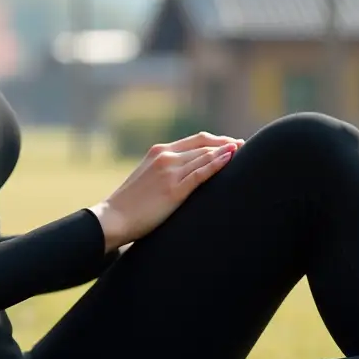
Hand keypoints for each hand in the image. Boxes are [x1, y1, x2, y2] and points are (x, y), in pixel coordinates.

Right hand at [88, 131, 243, 252]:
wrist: (113, 218)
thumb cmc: (130, 204)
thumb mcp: (148, 177)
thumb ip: (165, 171)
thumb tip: (186, 176)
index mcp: (159, 151)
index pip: (196, 140)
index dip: (217, 141)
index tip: (233, 144)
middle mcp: (165, 156)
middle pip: (204, 144)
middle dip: (227, 144)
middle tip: (245, 148)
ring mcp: (169, 172)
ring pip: (205, 156)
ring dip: (227, 152)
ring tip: (245, 152)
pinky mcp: (173, 189)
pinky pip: (200, 173)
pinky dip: (217, 164)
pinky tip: (230, 159)